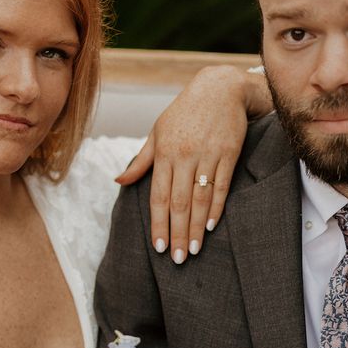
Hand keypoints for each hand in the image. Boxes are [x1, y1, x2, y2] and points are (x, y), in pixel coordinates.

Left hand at [118, 64, 271, 262]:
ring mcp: (208, 155)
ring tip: (194, 250)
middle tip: (177, 260)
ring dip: (197, 227)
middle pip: (179, 202)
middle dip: (177, 233)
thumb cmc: (185, 112)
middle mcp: (184, 156)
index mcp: (164, 152)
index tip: (159, 247)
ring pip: (200, 198)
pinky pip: (222, 186)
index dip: (158, 223)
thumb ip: (141, 160)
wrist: (220, 88)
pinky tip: (211, 226)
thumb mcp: (158, 132)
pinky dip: (216, 207)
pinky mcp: (229, 153)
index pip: (158, 195)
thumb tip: (119, 181)